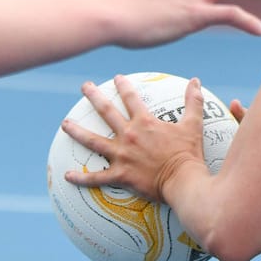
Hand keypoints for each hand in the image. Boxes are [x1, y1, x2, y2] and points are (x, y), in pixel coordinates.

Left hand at [61, 74, 206, 202]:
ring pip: (93, 141)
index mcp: (145, 122)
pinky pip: (96, 178)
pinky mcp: (120, 175)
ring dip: (77, 131)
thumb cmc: (188, 154)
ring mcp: (121, 155)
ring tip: (65, 124)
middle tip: (84, 87)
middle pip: (106, 112)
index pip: (131, 98)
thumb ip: (192, 101)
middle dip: (93, 96)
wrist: (183, 181)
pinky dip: (81, 178)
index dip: (123, 86)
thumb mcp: (193, 125)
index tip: (116, 78)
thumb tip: (196, 81)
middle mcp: (129, 135)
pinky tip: (67, 175)